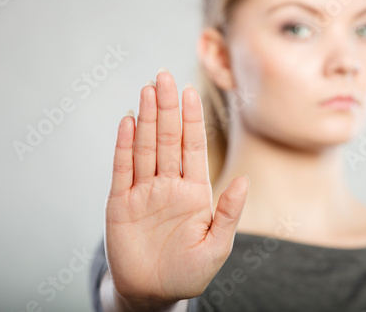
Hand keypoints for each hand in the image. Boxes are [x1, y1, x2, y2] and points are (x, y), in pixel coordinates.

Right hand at [104, 68, 248, 304]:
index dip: (191, 120)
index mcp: (194, 192)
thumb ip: (228, 213)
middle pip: (167, 139)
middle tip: (164, 76)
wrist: (152, 293)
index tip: (189, 92)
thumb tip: (244, 181)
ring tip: (148, 90)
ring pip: (145, 148)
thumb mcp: (216, 246)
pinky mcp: (120, 204)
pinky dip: (124, 146)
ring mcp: (143, 192)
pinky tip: (129, 121)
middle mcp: (168, 185)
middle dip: (167, 108)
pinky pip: (122, 169)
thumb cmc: (188, 273)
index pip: (192, 147)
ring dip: (147, 119)